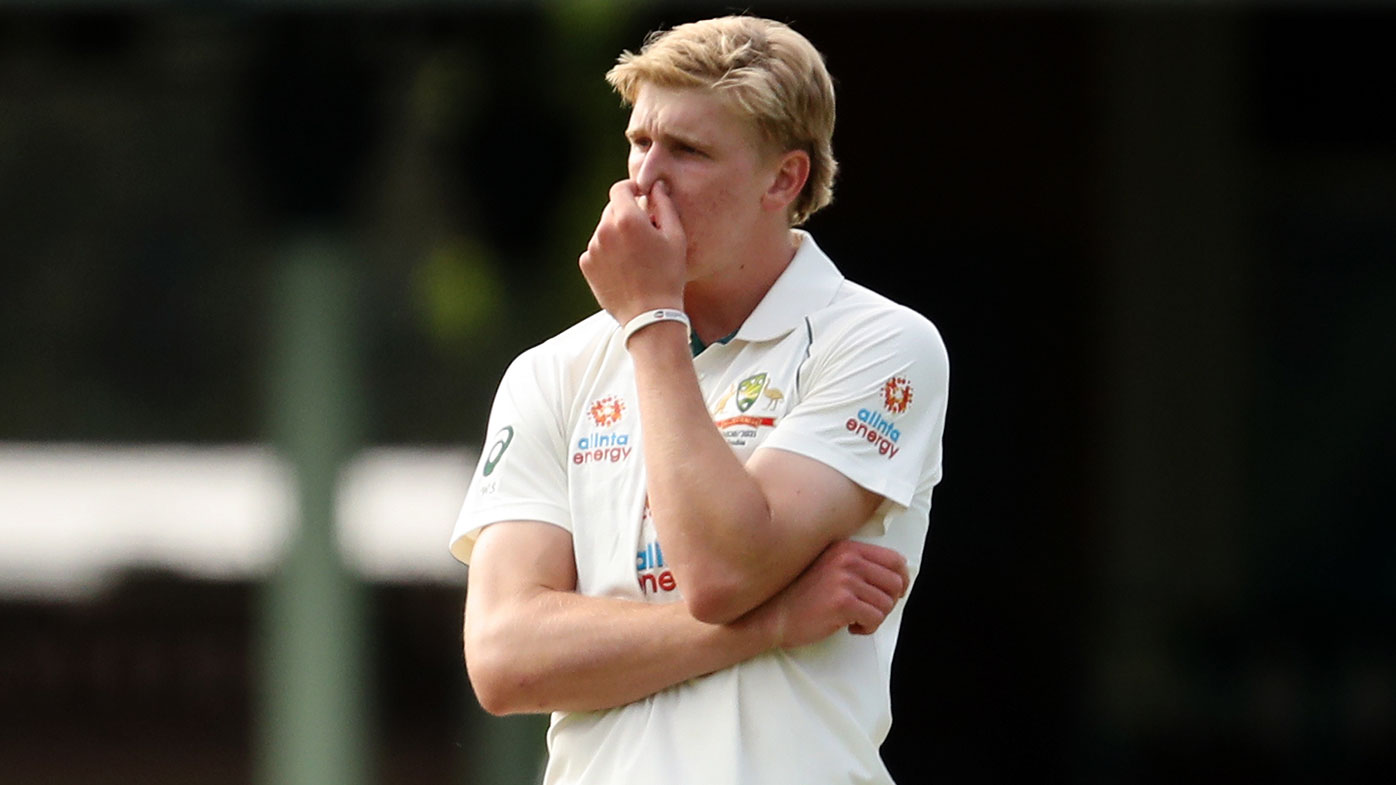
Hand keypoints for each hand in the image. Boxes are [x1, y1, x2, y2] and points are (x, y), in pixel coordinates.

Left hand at [578, 180, 687, 324]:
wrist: (649, 315)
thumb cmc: (668, 276)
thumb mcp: (675, 237)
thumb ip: (664, 205)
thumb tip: (656, 186)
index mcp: (626, 219)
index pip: (620, 188)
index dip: (631, 189)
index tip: (641, 197)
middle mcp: (604, 230)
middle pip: (612, 209)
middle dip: (627, 214)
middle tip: (645, 233)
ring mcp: (592, 248)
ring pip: (604, 230)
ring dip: (617, 235)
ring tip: (636, 256)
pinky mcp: (587, 265)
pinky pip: (597, 249)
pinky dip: (608, 252)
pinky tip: (625, 268)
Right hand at [753, 539, 909, 649]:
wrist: (771, 615)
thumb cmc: (799, 596)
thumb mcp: (828, 568)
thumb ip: (855, 566)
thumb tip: (894, 579)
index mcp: (846, 547)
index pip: (894, 559)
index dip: (901, 580)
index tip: (894, 594)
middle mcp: (847, 559)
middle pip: (895, 582)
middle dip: (889, 603)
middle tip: (871, 612)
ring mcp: (844, 579)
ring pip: (886, 604)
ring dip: (875, 618)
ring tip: (855, 621)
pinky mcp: (842, 602)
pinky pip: (875, 619)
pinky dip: (867, 629)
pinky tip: (850, 628)